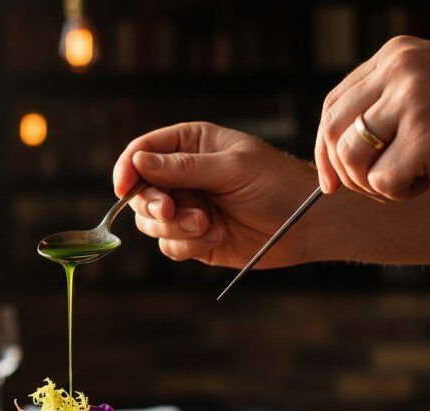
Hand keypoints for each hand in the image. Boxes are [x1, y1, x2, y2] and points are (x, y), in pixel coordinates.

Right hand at [112, 122, 321, 268]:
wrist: (307, 225)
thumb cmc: (276, 183)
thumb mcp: (231, 168)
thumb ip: (183, 167)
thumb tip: (138, 161)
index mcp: (190, 145)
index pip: (143, 152)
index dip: (127, 169)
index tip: (122, 187)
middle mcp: (183, 176)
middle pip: (140, 191)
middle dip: (153, 204)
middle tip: (172, 210)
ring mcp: (186, 208)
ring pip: (150, 222)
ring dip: (174, 228)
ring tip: (206, 225)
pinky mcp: (193, 238)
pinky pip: (169, 246)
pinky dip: (187, 245)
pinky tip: (216, 236)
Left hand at [316, 35, 429, 200]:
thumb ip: (388, 102)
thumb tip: (335, 145)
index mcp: (397, 54)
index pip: (333, 104)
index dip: (326, 147)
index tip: (332, 180)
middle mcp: (401, 68)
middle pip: (333, 131)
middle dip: (344, 172)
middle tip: (374, 188)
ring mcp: (413, 99)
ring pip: (351, 158)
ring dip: (373, 184)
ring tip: (410, 180)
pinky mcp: (426, 135)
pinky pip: (381, 181)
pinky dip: (400, 193)